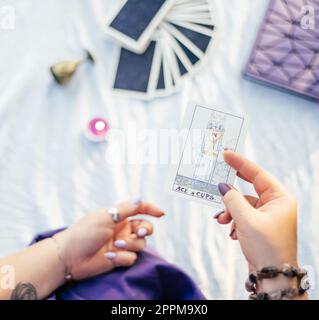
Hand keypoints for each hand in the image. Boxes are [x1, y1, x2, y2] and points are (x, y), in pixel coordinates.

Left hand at [55, 200, 163, 279]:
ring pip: (140, 244)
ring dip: (131, 244)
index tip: (161, 213)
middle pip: (145, 228)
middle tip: (139, 232)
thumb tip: (140, 197)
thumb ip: (126, 208)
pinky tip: (110, 256)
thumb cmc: (85, 232)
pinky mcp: (119, 258)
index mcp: (119, 216)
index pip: (140, 209)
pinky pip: (131, 257)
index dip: (151, 209)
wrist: (70, 256)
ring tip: (116, 245)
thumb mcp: (106, 216)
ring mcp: (121, 244)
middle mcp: (123, 229)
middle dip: (146, 230)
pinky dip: (122, 257)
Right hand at [215, 150, 297, 270]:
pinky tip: (231, 231)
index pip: (258, 174)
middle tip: (217, 179)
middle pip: (249, 188)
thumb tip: (222, 186)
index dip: (240, 163)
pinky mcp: (259, 225)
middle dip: (232, 192)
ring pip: (242, 204)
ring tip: (222, 221)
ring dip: (230, 211)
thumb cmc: (266, 246)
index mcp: (280, 198)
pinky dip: (233, 220)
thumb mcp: (246, 219)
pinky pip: (242, 215)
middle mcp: (275, 204)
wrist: (272, 276)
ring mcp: (267, 215)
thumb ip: (232, 199)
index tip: (226, 154)